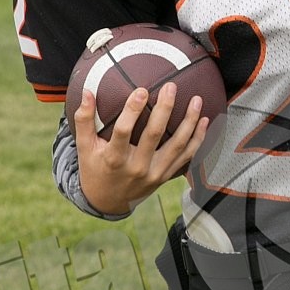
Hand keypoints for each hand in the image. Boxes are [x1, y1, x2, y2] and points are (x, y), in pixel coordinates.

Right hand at [74, 81, 208, 216]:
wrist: (108, 201)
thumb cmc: (95, 169)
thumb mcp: (84, 148)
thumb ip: (84, 120)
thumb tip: (86, 92)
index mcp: (115, 158)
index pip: (124, 131)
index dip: (133, 110)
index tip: (141, 90)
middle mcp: (137, 167)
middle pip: (154, 134)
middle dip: (165, 109)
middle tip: (171, 87)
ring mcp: (154, 173)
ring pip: (177, 145)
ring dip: (189, 122)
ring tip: (196, 100)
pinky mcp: (165, 176)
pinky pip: (186, 157)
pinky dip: (198, 139)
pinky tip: (204, 121)